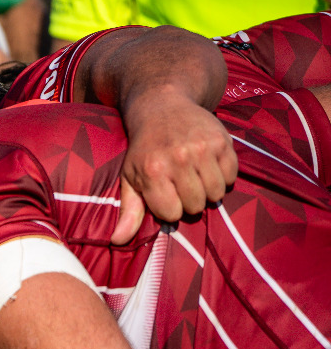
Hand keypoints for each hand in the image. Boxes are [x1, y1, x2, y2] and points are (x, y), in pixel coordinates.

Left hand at [111, 88, 235, 243]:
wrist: (163, 106)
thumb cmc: (144, 150)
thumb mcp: (129, 178)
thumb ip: (128, 212)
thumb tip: (117, 242)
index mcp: (153, 172)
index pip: (172, 214)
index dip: (169, 209)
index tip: (165, 195)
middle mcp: (178, 159)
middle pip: (196, 206)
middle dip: (189, 201)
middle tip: (181, 185)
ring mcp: (203, 149)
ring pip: (217, 194)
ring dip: (208, 191)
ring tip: (195, 176)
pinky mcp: (222, 140)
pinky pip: (232, 176)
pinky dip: (223, 176)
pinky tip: (208, 165)